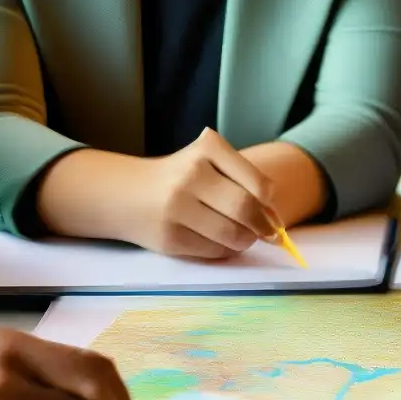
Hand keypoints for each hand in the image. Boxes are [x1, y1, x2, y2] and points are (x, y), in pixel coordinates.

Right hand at [136, 128, 280, 258]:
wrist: (125, 193)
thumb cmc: (178, 177)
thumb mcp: (207, 164)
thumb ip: (242, 182)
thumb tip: (275, 221)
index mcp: (207, 149)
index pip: (258, 183)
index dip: (271, 205)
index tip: (272, 215)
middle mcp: (191, 175)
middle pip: (245, 209)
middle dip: (262, 227)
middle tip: (265, 234)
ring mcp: (177, 207)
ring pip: (231, 234)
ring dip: (245, 241)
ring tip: (241, 237)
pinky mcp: (169, 237)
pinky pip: (213, 250)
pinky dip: (224, 251)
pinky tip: (219, 243)